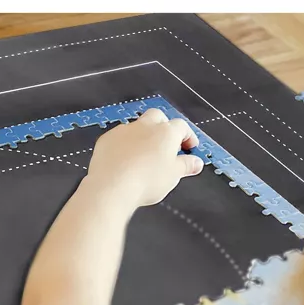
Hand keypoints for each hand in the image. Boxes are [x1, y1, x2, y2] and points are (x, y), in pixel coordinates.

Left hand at [84, 108, 203, 209]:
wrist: (113, 187)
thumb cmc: (146, 180)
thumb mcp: (174, 175)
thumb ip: (187, 165)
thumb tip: (196, 163)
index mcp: (166, 132)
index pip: (182, 127)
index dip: (187, 136)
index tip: (189, 148)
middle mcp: (146, 126)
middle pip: (158, 117)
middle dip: (164, 127)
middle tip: (167, 146)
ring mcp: (124, 130)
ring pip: (137, 127)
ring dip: (143, 137)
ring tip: (145, 157)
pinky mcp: (107, 139)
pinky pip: (119, 138)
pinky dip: (125, 146)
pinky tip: (126, 161)